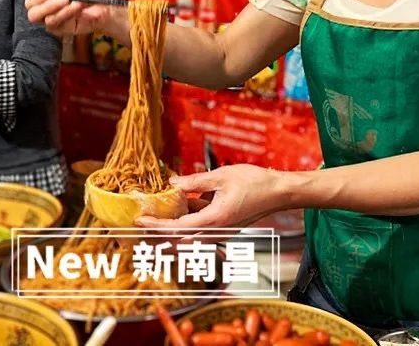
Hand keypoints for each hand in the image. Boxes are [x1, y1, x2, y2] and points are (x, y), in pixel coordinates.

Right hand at [22, 0, 118, 36]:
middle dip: (45, 1)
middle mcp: (47, 12)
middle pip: (31, 12)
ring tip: (71, 0)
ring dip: (57, 6)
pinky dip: (65, 13)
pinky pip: (55, 23)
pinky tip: (77, 7)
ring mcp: (54, 22)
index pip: (29, 0)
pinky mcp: (62, 31)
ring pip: (43, 18)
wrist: (104, 5)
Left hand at [136, 165, 288, 229]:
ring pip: (189, 239)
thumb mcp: (220, 176)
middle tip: (141, 227)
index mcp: (213, 220)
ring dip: (171, 233)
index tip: (140, 221)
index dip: (156, 226)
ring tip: (155, 218)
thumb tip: (172, 183)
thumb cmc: (255, 183)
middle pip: (179, 243)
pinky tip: (181, 205)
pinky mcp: (224, 227)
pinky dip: (186, 224)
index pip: (177, 229)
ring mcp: (220, 231)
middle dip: (158, 237)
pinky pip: (200, 231)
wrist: (279, 192)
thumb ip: (194, 181)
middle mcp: (216, 231)